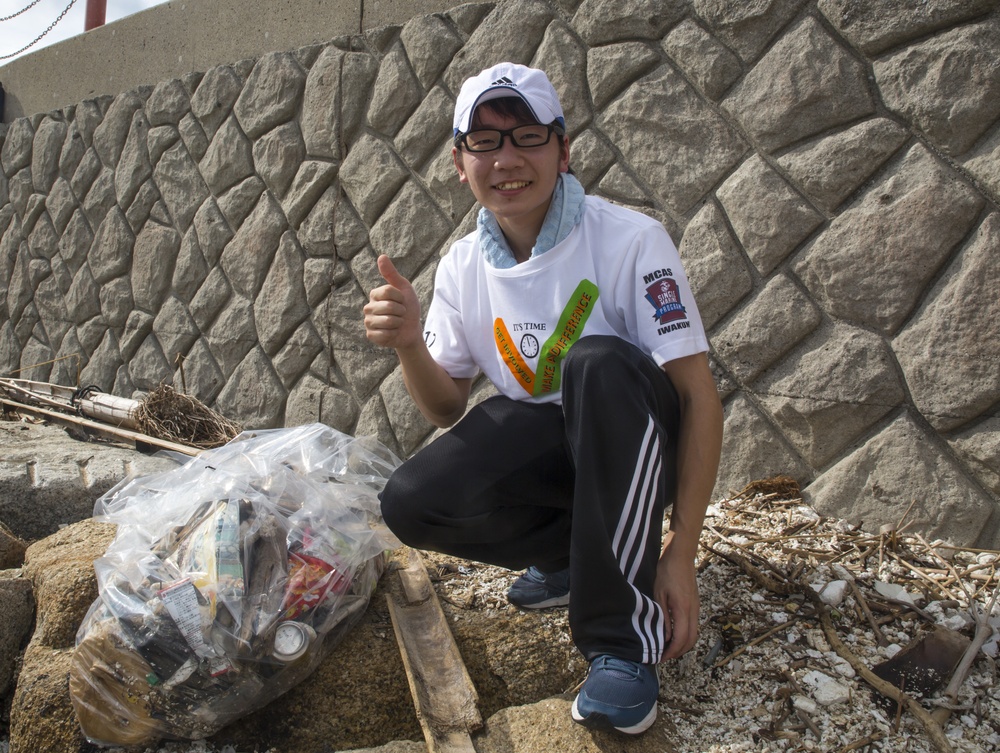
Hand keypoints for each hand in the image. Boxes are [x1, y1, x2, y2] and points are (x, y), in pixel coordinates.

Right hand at [363, 255, 422, 349]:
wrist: (412, 329)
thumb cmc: (408, 307)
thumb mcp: (404, 288)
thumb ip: (392, 274)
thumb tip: (381, 256)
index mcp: (375, 294)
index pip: (388, 291)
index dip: (401, 297)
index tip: (402, 301)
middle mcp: (368, 307)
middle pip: (389, 306)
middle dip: (401, 311)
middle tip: (400, 314)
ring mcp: (368, 322)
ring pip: (388, 321)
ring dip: (398, 323)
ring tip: (397, 323)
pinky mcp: (371, 335)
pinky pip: (384, 334)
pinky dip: (393, 334)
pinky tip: (392, 333)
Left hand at [654, 537, 700, 659]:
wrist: (680, 556)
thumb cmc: (667, 572)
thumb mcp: (659, 594)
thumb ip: (663, 616)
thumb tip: (666, 636)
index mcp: (683, 609)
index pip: (681, 638)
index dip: (672, 651)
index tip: (661, 657)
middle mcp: (693, 611)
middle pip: (691, 640)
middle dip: (679, 652)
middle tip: (664, 656)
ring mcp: (696, 607)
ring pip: (694, 634)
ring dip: (683, 644)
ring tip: (668, 647)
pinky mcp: (695, 604)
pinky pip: (693, 625)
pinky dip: (685, 634)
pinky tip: (673, 633)